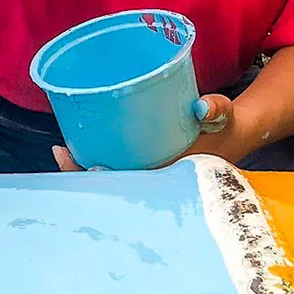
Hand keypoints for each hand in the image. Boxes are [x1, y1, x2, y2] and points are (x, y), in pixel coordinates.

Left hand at [51, 95, 235, 170]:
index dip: (109, 180)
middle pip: (113, 186)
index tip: (88, 168)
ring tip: (63, 152)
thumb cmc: (223, 126)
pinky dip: (97, 162)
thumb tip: (201, 107)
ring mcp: (148, 176)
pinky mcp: (144, 165)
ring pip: (111, 179)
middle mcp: (156, 182)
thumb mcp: (223, 115)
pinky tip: (79, 150)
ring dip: (85, 169)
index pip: (134, 186)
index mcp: (172, 177)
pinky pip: (115, 168)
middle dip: (84, 174)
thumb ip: (216, 109)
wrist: (232, 136)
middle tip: (62, 153)